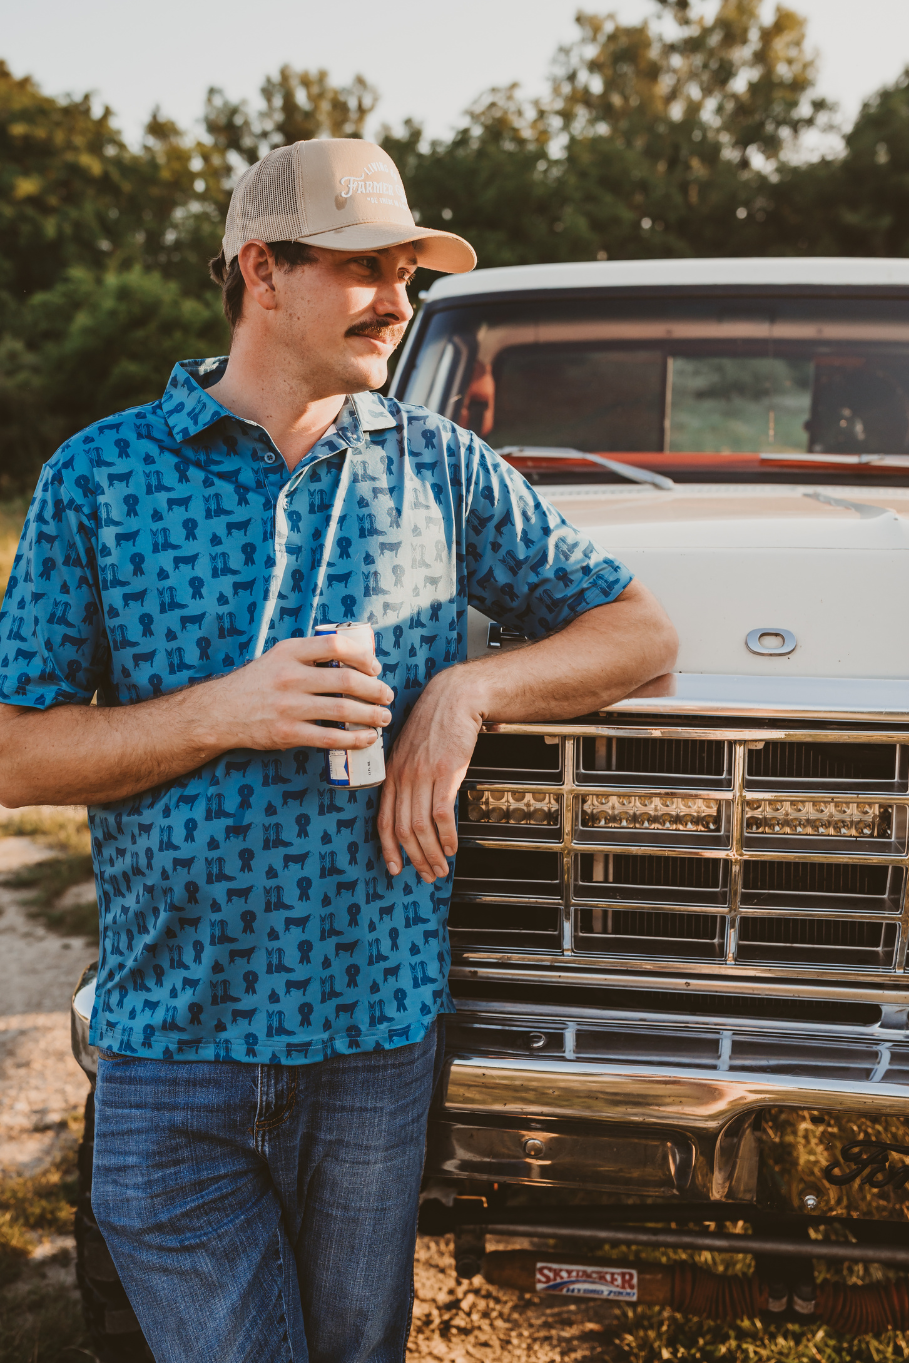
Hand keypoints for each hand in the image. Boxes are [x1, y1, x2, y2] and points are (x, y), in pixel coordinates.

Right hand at [207, 635, 393, 752]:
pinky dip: (355, 739)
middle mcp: (289, 676)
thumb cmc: (258, 683)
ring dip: (371, 715)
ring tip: (383, 717)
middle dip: (375, 690)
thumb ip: (310, 654)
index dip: (363, 656)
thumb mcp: (279, 656)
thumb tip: (355, 657)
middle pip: (346, 681)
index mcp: (290, 651)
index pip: (335, 646)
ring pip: (343, 710)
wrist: (221, 711)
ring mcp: (288, 706)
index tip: (375, 668)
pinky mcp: (287, 733)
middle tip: (387, 696)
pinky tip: (368, 738)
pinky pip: (330, 737)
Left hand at [377, 668, 483, 883]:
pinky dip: (446, 835)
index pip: (382, 819)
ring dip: (431, 853)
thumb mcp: (412, 749)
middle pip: (402, 829)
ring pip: (419, 826)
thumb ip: (410, 775)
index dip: (388, 847)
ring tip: (440, 868)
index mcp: (392, 772)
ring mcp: (422, 775)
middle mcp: (403, 776)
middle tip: (426, 875)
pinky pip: (441, 813)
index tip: (394, 867)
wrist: (455, 696)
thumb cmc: (436, 720)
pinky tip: (452, 846)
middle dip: (414, 858)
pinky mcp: (445, 772)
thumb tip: (417, 806)